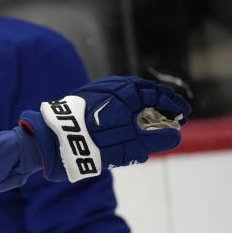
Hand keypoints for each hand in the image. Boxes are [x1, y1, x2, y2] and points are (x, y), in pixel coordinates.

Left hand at [19, 76, 190, 182]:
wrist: (48, 142)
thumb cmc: (91, 143)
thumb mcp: (128, 146)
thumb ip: (154, 141)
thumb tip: (175, 137)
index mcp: (126, 90)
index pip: (157, 94)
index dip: (172, 106)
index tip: (183, 117)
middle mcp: (110, 86)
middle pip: (142, 94)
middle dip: (157, 108)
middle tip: (168, 122)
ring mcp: (94, 93)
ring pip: (124, 100)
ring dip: (139, 112)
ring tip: (148, 128)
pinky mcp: (81, 103)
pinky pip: (109, 105)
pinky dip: (122, 114)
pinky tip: (123, 130)